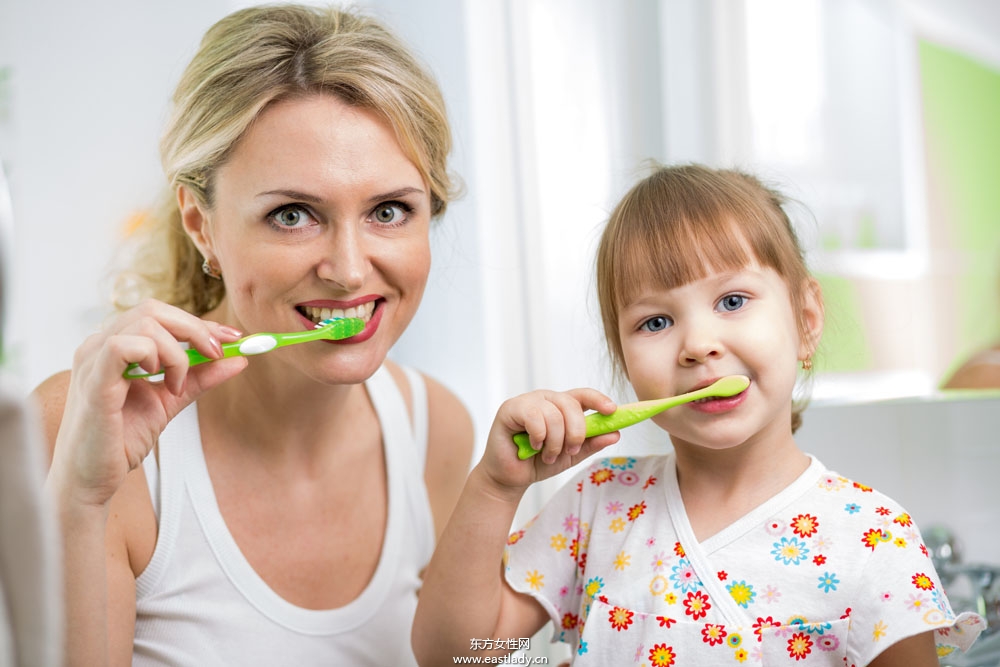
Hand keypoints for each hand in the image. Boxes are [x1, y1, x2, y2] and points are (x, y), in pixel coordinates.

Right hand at [49, 299, 247, 508]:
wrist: (91, 479)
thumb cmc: (120, 439)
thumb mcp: (170, 400)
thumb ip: (200, 378)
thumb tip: (239, 359)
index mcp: (114, 346)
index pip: (160, 315)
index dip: (200, 323)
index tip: (233, 338)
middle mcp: (99, 346)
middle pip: (153, 309)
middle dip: (196, 328)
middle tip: (217, 354)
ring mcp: (93, 361)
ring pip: (145, 322)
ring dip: (177, 351)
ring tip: (178, 386)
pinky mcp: (94, 382)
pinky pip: (124, 346)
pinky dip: (154, 357)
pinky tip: (161, 383)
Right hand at [479, 387, 620, 493]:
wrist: (511, 478)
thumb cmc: (538, 462)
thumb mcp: (571, 454)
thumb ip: (592, 443)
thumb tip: (615, 433)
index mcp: (561, 406)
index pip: (583, 395)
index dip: (598, 399)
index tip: (612, 410)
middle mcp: (546, 399)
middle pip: (570, 404)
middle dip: (576, 432)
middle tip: (570, 450)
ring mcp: (528, 401)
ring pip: (553, 414)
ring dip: (554, 441)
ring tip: (547, 455)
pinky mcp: (511, 408)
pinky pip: (534, 417)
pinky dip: (538, 437)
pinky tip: (532, 446)